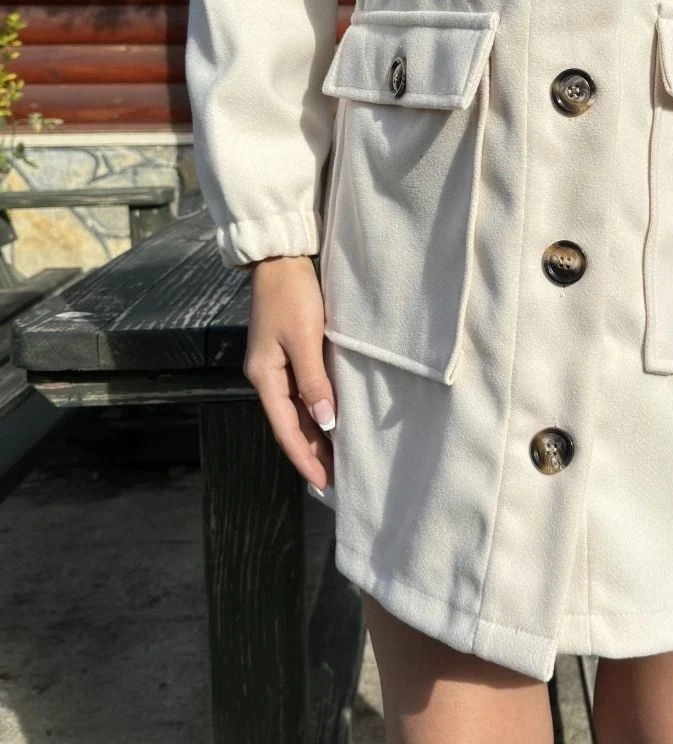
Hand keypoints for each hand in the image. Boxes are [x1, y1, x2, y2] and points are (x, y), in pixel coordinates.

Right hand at [244, 254, 335, 490]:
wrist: (281, 261)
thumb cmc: (292, 295)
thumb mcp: (305, 338)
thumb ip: (314, 381)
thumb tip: (326, 421)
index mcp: (265, 376)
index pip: (286, 429)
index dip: (305, 457)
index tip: (323, 483)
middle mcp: (267, 377)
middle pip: (290, 425)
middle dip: (310, 454)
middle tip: (335, 481)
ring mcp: (276, 367)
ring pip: (296, 413)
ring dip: (314, 437)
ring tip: (335, 461)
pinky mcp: (288, 356)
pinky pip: (301, 395)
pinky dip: (315, 414)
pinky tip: (330, 424)